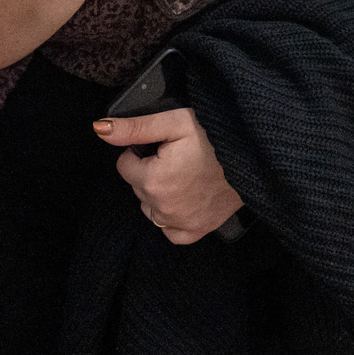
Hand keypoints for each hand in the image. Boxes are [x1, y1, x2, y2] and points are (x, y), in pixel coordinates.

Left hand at [94, 108, 243, 244]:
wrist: (253, 156)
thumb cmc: (216, 136)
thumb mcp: (175, 122)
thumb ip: (135, 127)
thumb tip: (100, 129)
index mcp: (153, 179)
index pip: (125, 166)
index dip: (141, 152)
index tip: (162, 146)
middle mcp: (162, 207)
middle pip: (138, 187)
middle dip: (150, 171)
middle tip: (176, 157)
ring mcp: (180, 222)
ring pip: (151, 208)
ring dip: (158, 194)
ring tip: (183, 175)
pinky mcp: (197, 230)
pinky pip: (171, 232)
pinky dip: (172, 219)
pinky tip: (183, 200)